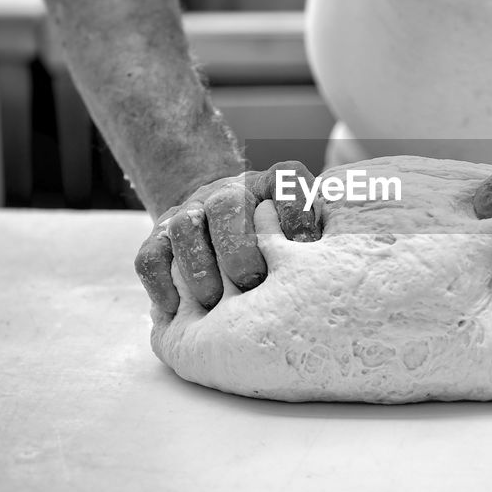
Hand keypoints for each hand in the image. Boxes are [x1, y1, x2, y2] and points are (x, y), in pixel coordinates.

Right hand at [135, 160, 322, 315]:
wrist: (221, 214)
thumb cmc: (279, 238)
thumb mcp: (306, 229)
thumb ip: (321, 239)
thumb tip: (340, 274)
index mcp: (273, 184)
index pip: (287, 182)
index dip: (296, 213)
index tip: (306, 248)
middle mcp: (229, 191)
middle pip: (227, 204)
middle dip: (238, 246)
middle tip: (250, 282)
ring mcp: (191, 211)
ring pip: (184, 228)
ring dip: (198, 267)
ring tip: (212, 302)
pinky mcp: (159, 236)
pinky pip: (150, 255)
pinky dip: (160, 282)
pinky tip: (174, 309)